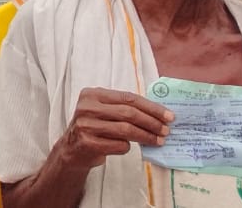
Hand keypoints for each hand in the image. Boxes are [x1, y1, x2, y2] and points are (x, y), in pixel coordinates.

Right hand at [52, 87, 172, 170]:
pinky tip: (129, 147)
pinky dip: (128, 147)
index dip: (151, 107)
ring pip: (126, 130)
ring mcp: (85, 125)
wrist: (72, 148)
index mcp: (92, 94)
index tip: (169, 116)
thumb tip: (159, 114)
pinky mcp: (87, 142)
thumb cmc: (94, 127)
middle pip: (128, 113)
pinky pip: (118, 145)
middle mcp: (87, 107)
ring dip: (146, 136)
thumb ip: (123, 107)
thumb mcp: (104, 111)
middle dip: (152, 122)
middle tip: (166, 130)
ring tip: (158, 141)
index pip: (128, 98)